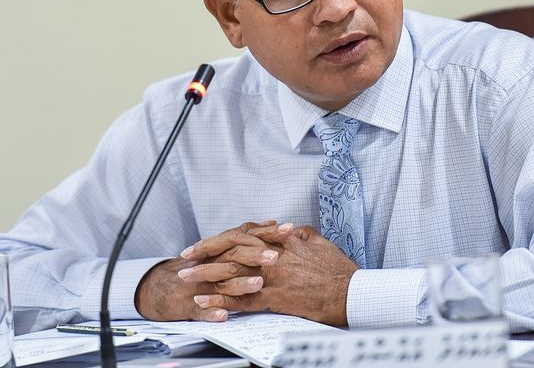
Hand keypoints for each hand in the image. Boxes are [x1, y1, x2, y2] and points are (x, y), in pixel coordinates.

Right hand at [135, 221, 287, 320]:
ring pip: (220, 281)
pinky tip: (223, 315)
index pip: (246, 235)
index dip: (267, 232)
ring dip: (240, 283)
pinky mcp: (189, 304)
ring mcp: (200, 283)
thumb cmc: (198, 267)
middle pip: (235, 254)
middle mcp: (212, 262)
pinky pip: (200, 309)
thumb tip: (271, 223)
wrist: (162, 286)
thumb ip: (246, 238)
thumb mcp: (222, 250)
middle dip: (256, 254)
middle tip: (277, 256)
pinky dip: (211, 311)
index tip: (289, 229)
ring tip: (259, 284)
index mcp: (222, 249)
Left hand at [184, 225, 358, 325]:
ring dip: (204, 275)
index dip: (220, 238)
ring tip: (185, 278)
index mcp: (279, 240)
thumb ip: (296, 233)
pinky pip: (240, 300)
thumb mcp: (315, 239)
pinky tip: (203, 303)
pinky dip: (219, 301)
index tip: (205, 242)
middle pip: (229, 251)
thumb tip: (283, 229)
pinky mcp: (273, 298)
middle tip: (185, 257)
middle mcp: (271, 255)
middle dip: (204, 254)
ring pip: (230, 273)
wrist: (349, 291)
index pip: (241, 235)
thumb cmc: (336, 268)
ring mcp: (270, 277)